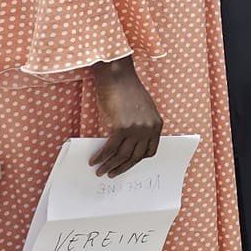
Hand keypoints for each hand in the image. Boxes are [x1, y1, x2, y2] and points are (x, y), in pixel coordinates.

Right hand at [89, 58, 161, 176]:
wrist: (118, 76)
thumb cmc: (127, 89)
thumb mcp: (143, 109)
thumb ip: (140, 126)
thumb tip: (127, 144)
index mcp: (156, 125)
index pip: (150, 151)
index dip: (137, 161)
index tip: (127, 165)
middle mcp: (148, 129)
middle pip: (135, 157)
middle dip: (122, 168)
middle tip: (112, 174)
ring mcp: (135, 129)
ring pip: (122, 155)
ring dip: (109, 166)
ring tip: (100, 171)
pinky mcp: (120, 127)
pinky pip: (109, 148)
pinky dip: (101, 157)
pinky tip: (94, 161)